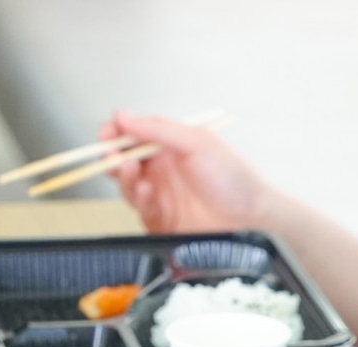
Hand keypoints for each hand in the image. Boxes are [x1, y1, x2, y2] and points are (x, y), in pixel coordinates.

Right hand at [99, 113, 273, 233]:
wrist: (251, 217)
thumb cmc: (234, 177)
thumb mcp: (197, 143)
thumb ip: (158, 129)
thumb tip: (123, 115)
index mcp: (169, 145)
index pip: (132, 134)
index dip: (115, 133)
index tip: (107, 134)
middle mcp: (162, 168)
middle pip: (123, 160)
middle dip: (113, 158)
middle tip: (114, 158)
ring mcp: (161, 194)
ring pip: (127, 185)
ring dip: (125, 178)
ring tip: (134, 174)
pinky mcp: (161, 219)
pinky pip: (138, 209)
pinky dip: (139, 200)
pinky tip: (148, 195)